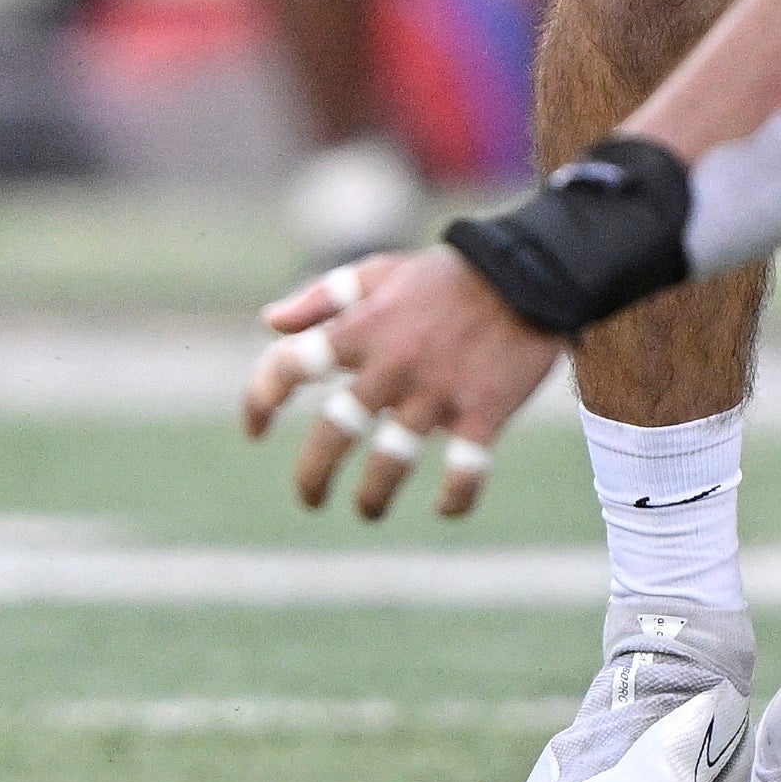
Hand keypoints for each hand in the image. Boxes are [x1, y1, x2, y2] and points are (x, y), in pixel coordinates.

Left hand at [239, 252, 557, 520]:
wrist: (526, 270)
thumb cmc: (442, 276)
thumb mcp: (377, 273)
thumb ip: (321, 297)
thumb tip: (269, 322)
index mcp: (360, 330)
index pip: (289, 365)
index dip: (260, 399)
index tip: (253, 431)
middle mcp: (391, 364)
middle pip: (334, 431)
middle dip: (313, 475)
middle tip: (308, 498)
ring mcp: (438, 391)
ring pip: (392, 461)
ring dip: (374, 497)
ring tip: (367, 511)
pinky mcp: (484, 410)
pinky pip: (466, 469)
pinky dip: (455, 498)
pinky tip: (445, 508)